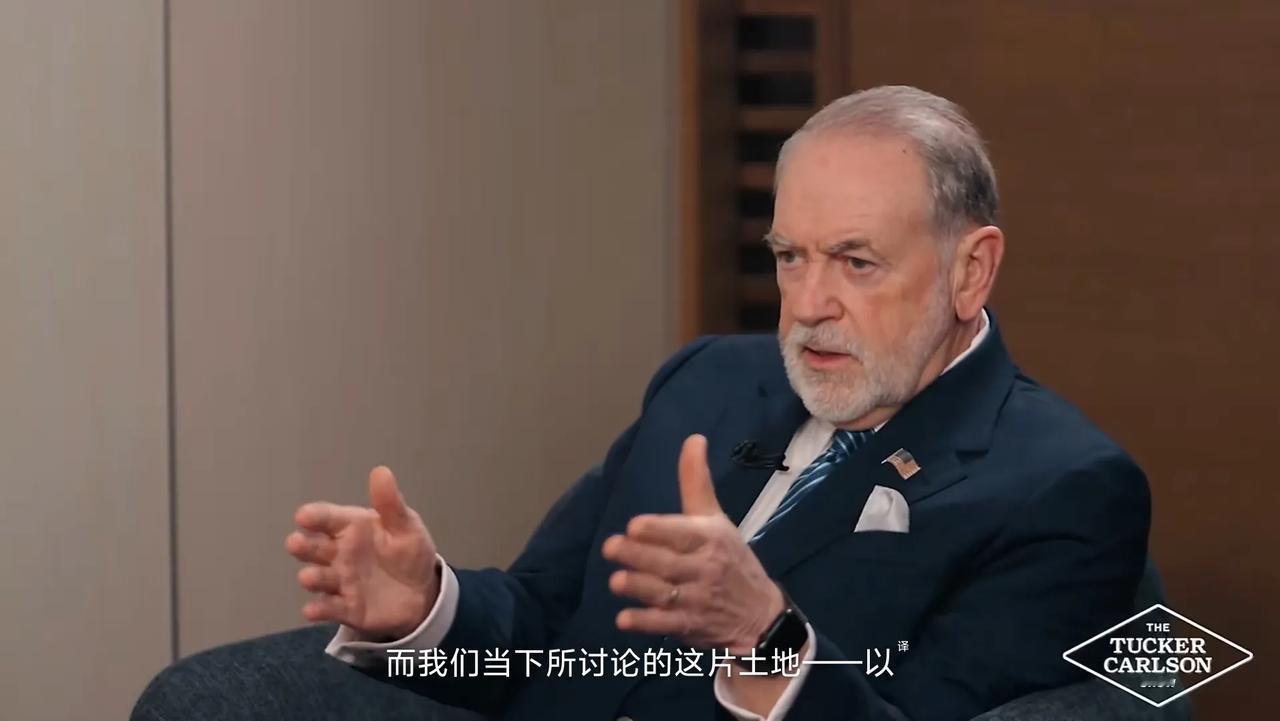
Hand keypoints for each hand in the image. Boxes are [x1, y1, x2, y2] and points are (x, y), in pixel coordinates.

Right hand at [286, 466, 438, 638]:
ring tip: (308, 577)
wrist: (422, 592)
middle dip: (303, 546)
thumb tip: (381, 471)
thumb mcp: (406, 526)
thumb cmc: (408, 552)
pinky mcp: (346, 608)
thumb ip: (391, 504)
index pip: (328, 519)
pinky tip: (312, 610)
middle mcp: (339, 554)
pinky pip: (330, 608)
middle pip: (314, 548)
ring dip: (311, 578)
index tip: (303, 516)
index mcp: (351, 528)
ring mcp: (340, 582)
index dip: (315, 516)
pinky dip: (320, 609)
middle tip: (295, 543)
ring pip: (318, 578)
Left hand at [602, 434, 784, 652]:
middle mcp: (705, 568)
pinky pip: (665, 625)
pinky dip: (645, 623)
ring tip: (616, 581)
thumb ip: (697, 482)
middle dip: (638, 556)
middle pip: (668, 562)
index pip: (683, 533)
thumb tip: (693, 438)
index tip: (635, 526)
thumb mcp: (718, 519)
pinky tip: (623, 620)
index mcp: (710, 539)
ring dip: (639, 588)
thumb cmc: (731, 558)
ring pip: (664, 593)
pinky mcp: (689, 626)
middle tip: (610, 548)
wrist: (760, 614)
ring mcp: (697, 600)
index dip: (659, 530)